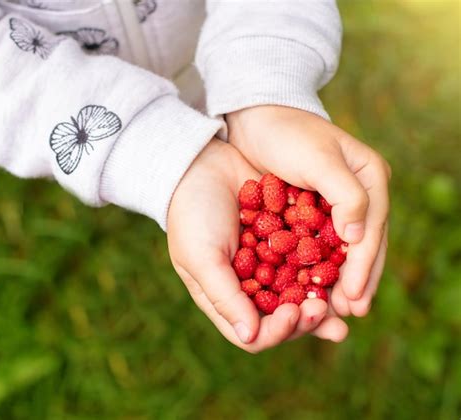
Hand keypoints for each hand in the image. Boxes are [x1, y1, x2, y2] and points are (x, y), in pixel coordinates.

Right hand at [168, 139, 343, 352]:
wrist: (203, 164)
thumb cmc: (193, 215)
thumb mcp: (201, 257)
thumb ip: (224, 296)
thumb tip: (249, 337)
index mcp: (228, 298)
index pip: (257, 333)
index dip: (278, 331)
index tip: (294, 313)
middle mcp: (253, 285)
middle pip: (286, 316)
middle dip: (307, 318)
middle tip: (324, 310)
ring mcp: (272, 262)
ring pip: (303, 290)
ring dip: (324, 297)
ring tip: (347, 299)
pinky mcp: (289, 238)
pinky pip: (310, 257)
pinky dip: (326, 263)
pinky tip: (343, 262)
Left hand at [226, 106, 390, 318]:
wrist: (256, 118)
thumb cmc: (287, 134)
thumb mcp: (319, 159)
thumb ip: (347, 195)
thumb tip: (359, 237)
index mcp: (370, 177)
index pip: (372, 229)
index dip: (363, 266)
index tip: (353, 298)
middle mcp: (359, 192)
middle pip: (363, 244)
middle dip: (357, 280)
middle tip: (350, 314)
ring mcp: (335, 202)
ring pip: (342, 248)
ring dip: (340, 279)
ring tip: (335, 309)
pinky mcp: (312, 209)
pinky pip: (320, 243)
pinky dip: (318, 266)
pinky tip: (312, 287)